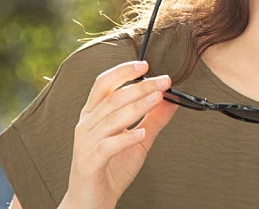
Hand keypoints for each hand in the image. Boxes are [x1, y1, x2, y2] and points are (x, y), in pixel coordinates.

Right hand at [63, 60, 178, 208]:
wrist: (92, 201)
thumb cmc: (112, 168)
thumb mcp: (139, 139)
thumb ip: (154, 119)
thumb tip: (172, 99)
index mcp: (94, 114)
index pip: (104, 84)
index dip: (123, 71)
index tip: (145, 64)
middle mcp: (86, 125)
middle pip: (112, 98)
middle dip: (140, 86)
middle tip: (163, 81)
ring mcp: (85, 143)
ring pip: (111, 119)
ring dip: (136, 106)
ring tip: (157, 98)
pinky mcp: (89, 162)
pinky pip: (107, 146)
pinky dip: (125, 138)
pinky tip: (141, 133)